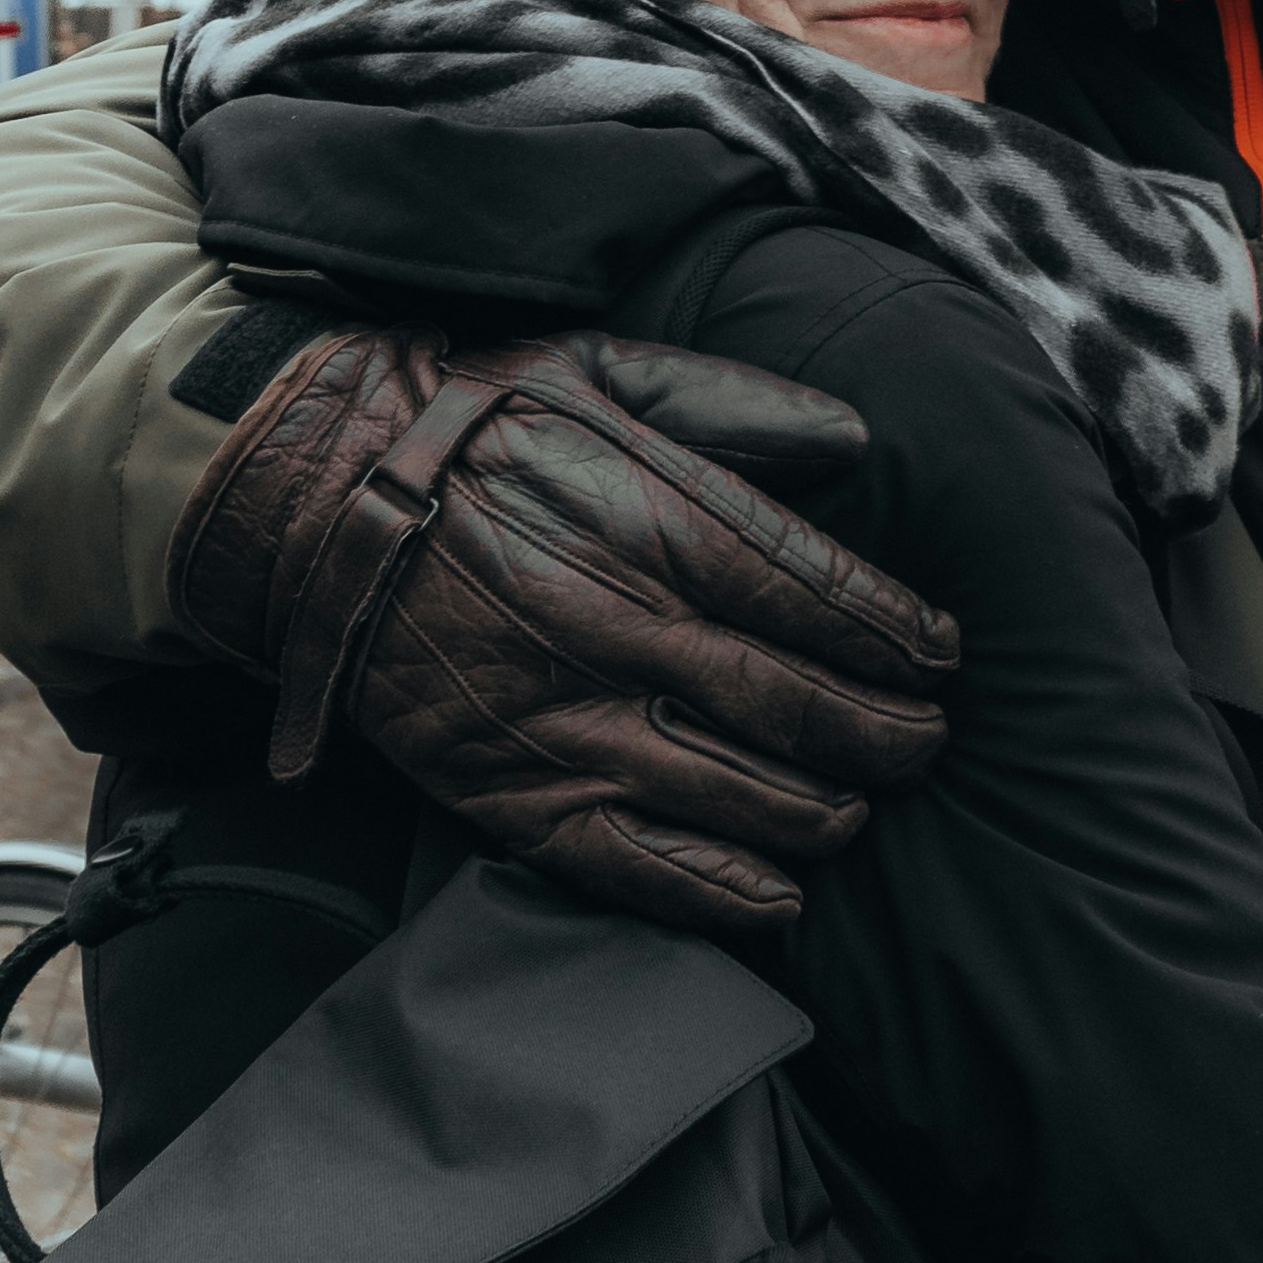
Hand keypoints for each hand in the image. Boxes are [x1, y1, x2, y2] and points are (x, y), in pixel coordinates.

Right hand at [164, 327, 960, 939]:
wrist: (317, 503)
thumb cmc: (472, 428)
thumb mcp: (601, 369)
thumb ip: (732, 402)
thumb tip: (853, 436)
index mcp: (655, 519)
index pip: (816, 592)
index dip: (897, 634)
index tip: (945, 656)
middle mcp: (628, 626)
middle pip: (797, 701)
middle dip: (885, 735)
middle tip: (930, 744)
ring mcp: (571, 718)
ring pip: (736, 792)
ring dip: (824, 812)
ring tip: (864, 809)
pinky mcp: (515, 790)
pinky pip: (638, 864)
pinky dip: (722, 892)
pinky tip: (780, 892)